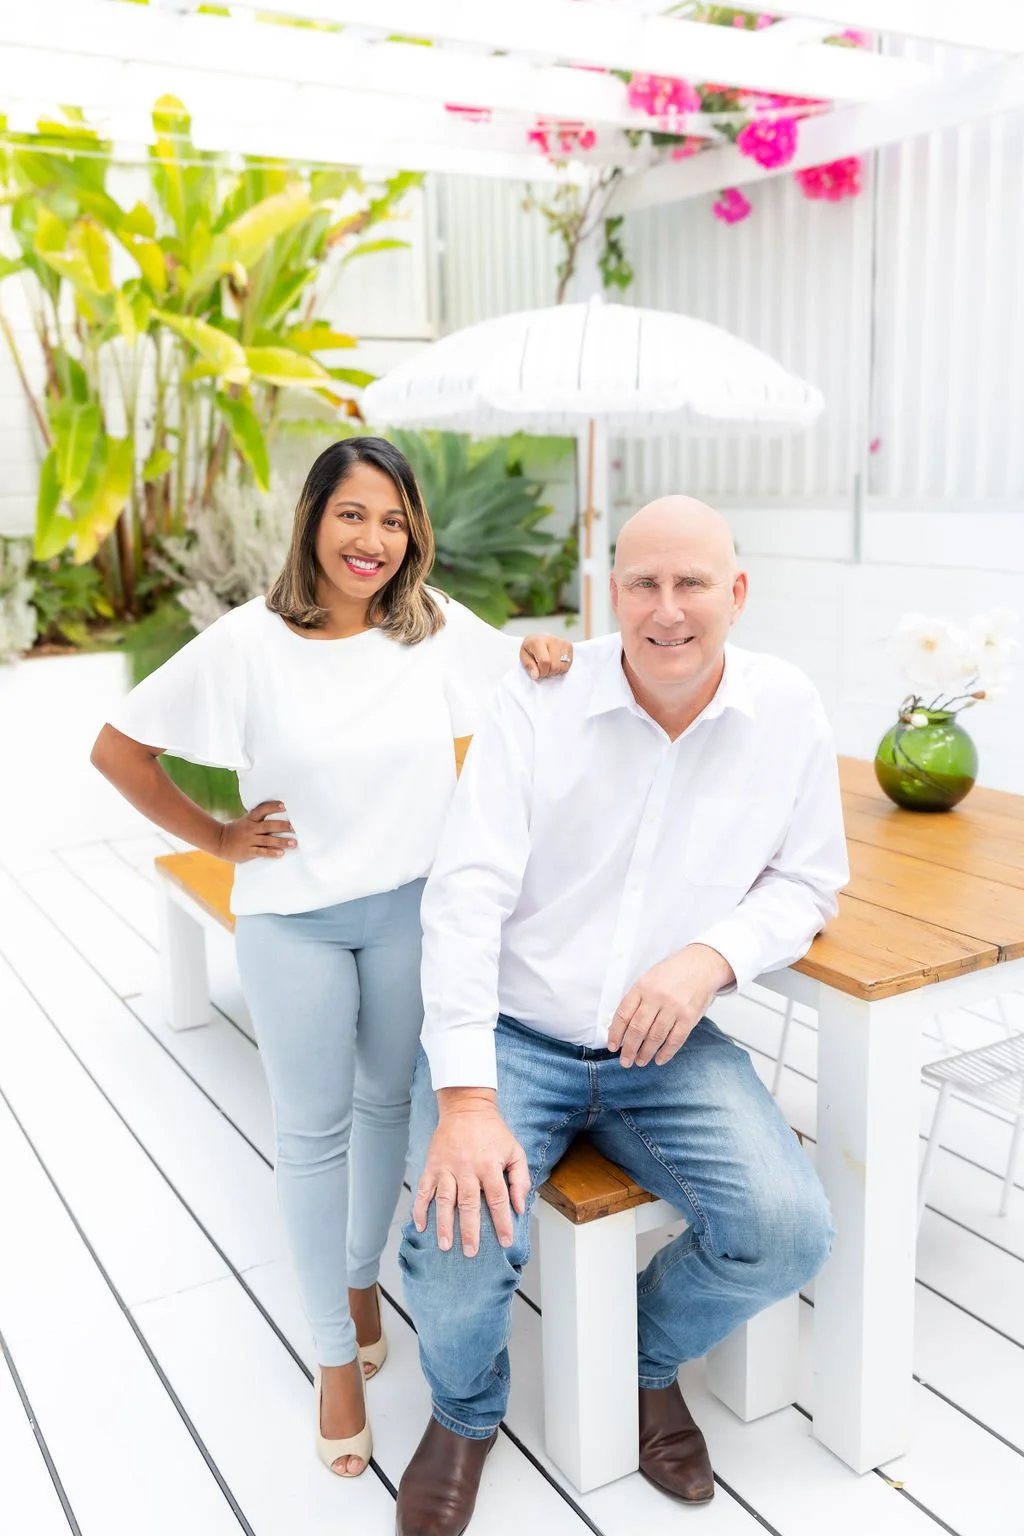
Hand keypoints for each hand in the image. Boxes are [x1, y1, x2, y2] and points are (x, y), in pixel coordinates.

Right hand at [215, 801, 295, 863]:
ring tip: (293, 843)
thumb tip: (279, 819)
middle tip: (295, 828)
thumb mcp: (246, 822)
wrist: (218, 841)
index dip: (272, 807)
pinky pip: (261, 852)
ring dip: (281, 841)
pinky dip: (271, 852)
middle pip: (268, 825)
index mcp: (250, 819)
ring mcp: (249, 840)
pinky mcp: (248, 851)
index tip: (284, 806)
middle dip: (283, 826)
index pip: (262, 810)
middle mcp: (251, 828)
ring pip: (267, 840)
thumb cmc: (236, 831)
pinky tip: (280, 853)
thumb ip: (259, 820)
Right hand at [412, 1089, 530, 1256]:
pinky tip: (420, 1226)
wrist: (466, 1107)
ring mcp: (447, 1167)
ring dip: (443, 1225)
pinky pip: (424, 1190)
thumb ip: (520, 1179)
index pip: (498, 1199)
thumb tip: (519, 1207)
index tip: (505, 1242)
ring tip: (445, 1245)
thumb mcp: (515, 1150)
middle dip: (469, 1231)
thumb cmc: (493, 1132)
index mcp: (490, 1166)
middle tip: (471, 1252)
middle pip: (468, 1204)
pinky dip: (420, 1208)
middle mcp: (467, 1168)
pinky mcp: (432, 1165)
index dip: (502, 1222)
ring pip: (444, 1200)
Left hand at [520, 634, 572, 680]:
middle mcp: (552, 640)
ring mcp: (562, 642)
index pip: (545, 662)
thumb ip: (529, 666)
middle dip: (548, 672)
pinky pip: (568, 664)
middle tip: (543, 669)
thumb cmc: (531, 648)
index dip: (542, 671)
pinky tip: (555, 663)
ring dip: (555, 671)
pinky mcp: (569, 646)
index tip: (538, 672)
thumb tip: (536, 675)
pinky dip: (562, 668)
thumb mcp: (523, 656)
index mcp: (538, 641)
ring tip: (549, 666)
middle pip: (555, 665)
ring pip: (563, 666)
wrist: (539, 638)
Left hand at [608, 944, 734, 1068]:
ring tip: (640, 1062)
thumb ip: (635, 1000)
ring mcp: (674, 1007)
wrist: (701, 965)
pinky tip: (659, 1059)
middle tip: (625, 1061)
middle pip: (637, 1028)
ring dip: (645, 1053)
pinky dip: (666, 1052)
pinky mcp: (689, 1017)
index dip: (615, 1033)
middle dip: (629, 1049)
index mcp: (642, 987)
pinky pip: (675, 1039)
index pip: (623, 1014)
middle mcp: (657, 997)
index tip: (613, 1046)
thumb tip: (619, 1026)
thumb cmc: (672, 974)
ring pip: (655, 1037)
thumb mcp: (648, 979)